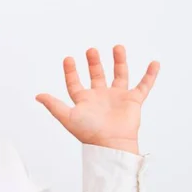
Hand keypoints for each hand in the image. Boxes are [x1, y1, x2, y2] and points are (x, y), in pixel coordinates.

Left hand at [36, 45, 159, 154]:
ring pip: (119, 75)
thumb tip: (37, 96)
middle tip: (91, 50)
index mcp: (84, 100)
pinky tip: (154, 63)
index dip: (71, 71)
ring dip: (119, 61)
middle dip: (94, 62)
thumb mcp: (67, 116)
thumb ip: (53, 105)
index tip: (69, 58)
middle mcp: (101, 97)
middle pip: (97, 75)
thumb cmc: (88, 132)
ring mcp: (118, 98)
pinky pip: (144, 85)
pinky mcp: (133, 101)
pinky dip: (150, 75)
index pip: (75, 82)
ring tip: (117, 47)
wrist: (110, 144)